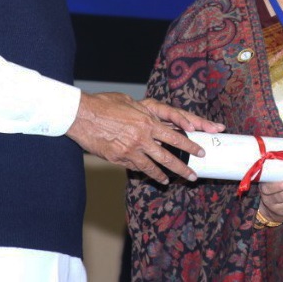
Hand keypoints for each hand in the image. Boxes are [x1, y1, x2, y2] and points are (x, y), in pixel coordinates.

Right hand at [65, 92, 220, 184]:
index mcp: (148, 122)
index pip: (175, 137)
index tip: (200, 153)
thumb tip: (153, 118)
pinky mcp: (117, 158)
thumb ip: (144, 113)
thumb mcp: (130, 103)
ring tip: (170, 181)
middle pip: (168, 157)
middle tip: (193, 175)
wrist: (82, 115)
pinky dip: (143, 171)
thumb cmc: (105, 104)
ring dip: (163, 175)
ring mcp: (130, 150)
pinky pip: (134, 167)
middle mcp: (141, 138)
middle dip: (183, 167)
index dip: (190, 146)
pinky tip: (147, 174)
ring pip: (151, 167)